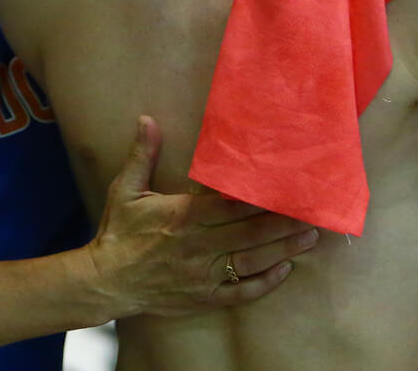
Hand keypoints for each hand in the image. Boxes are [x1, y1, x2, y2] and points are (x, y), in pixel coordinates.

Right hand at [86, 116, 318, 316]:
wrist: (105, 282)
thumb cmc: (117, 232)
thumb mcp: (124, 190)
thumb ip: (142, 155)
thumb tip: (147, 119)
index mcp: (181, 217)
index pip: (228, 206)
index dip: (258, 199)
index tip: (284, 187)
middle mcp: (196, 247)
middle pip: (248, 234)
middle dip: (282, 224)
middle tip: (312, 213)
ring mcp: (202, 275)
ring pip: (250, 262)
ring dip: (282, 250)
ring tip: (309, 238)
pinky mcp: (203, 297)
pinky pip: (239, 293)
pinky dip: (264, 283)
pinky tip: (285, 270)